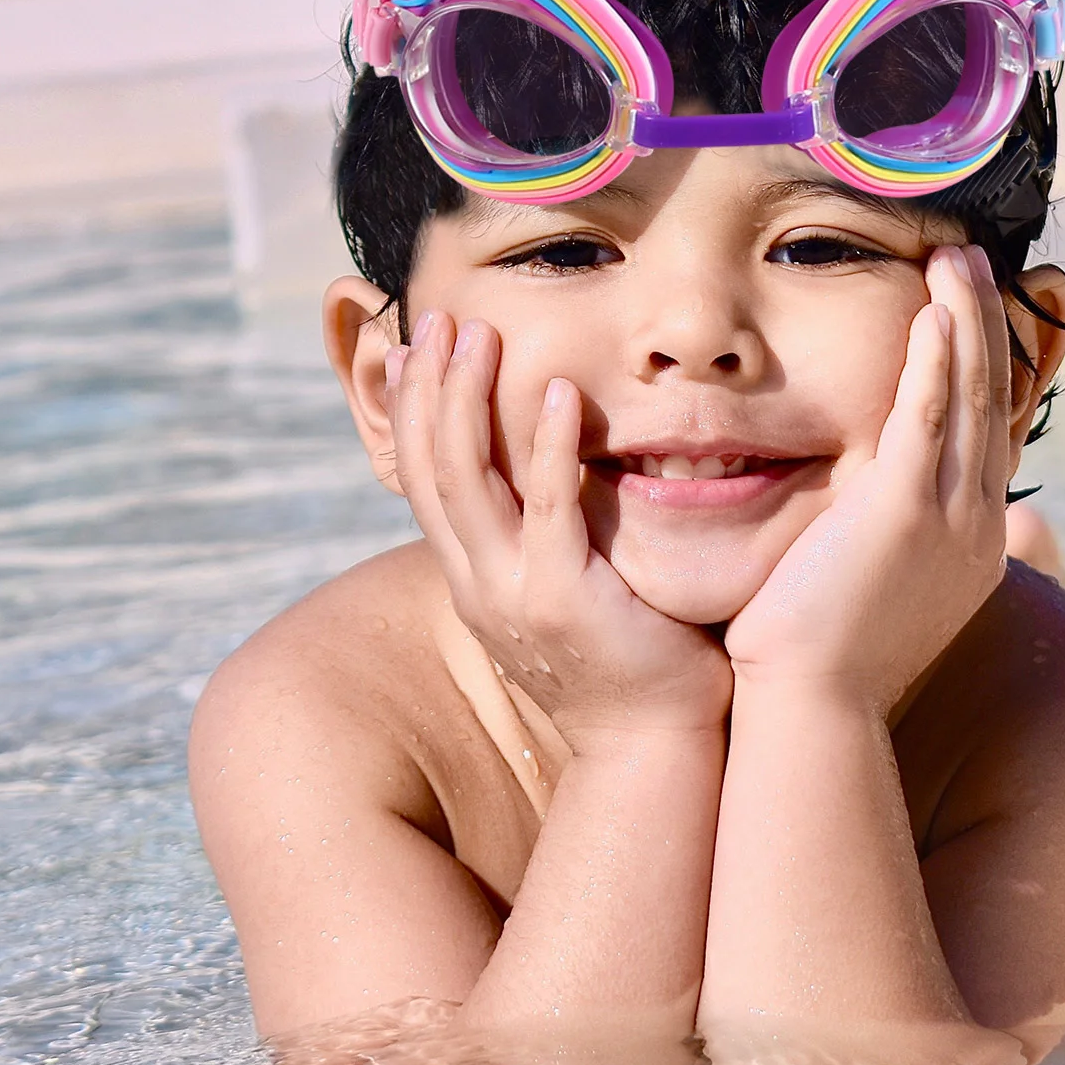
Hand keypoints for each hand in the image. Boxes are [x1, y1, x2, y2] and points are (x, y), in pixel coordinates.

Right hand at [388, 312, 733, 744]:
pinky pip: (545, 507)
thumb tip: (544, 480)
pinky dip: (545, 445)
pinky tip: (558, 392)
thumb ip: (540, 538)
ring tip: (480, 335)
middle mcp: (476, 583)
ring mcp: (512, 593)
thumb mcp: (558, 594)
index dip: (414, 409)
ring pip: (466, 479)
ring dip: (468, 400)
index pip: (421, 479)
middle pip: (429, 468)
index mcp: (471, 579)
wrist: (651, 745)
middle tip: (438, 319)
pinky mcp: (563, 598)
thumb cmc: (623, 662)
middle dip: (429, 388)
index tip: (418, 347)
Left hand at [722, 245, 1010, 714]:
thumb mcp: (874, 591)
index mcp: (971, 543)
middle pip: (989, 402)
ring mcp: (949, 519)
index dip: (986, 366)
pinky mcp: (904, 513)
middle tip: (975, 262)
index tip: (978, 313)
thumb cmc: (823, 657)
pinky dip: (935, 363)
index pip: (986, 433)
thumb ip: (886, 542)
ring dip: (965, 322)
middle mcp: (975, 526)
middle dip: (986, 325)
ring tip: (959, 260)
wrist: (811, 708)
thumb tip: (877, 516)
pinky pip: (928, 419)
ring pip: (967, 398)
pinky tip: (934, 315)